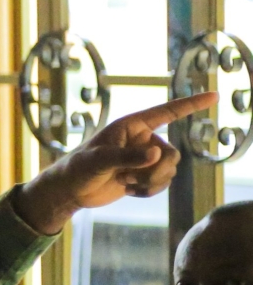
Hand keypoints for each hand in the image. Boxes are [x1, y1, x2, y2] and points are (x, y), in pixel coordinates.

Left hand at [15, 92, 217, 234]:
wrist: (71, 190)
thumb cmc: (79, 168)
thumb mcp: (100, 160)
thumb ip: (128, 156)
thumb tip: (157, 153)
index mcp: (131, 126)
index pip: (167, 112)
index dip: (191, 104)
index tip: (214, 94)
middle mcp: (142, 139)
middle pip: (172, 154)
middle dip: (157, 170)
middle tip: (131, 177)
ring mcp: (144, 158)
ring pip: (170, 170)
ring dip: (151, 182)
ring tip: (126, 182)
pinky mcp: (143, 175)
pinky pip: (163, 183)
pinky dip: (149, 190)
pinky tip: (128, 190)